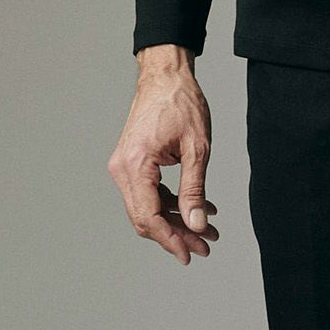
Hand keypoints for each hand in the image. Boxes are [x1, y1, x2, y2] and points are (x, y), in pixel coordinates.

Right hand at [108, 59, 219, 263]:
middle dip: (177, 234)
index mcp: (135, 165)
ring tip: (207, 228)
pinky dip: (171, 202)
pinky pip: (149, 192)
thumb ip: (195, 188)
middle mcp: (123, 169)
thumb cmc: (181, 101)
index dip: (171, 240)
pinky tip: (196, 206)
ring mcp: (124, 166)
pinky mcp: (132, 162)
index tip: (191, 254)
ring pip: (148, 207)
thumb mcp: (197, 146)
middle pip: (146, 217)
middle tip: (205, 245)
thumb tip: (196, 225)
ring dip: (176, 220)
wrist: (166, 75)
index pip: (149, 217)